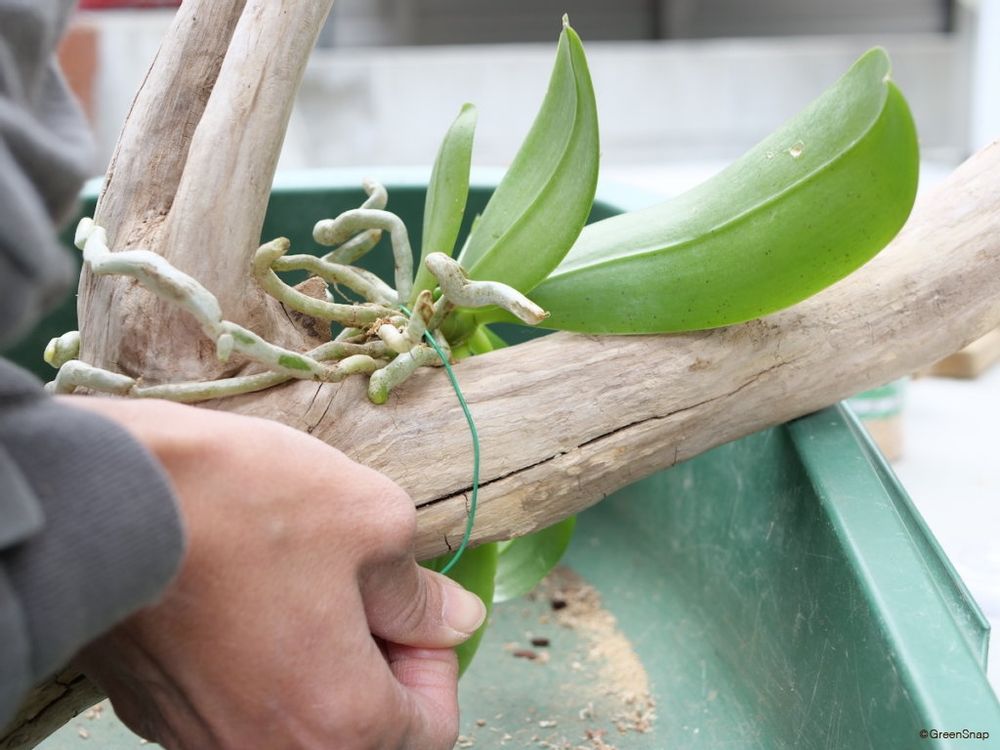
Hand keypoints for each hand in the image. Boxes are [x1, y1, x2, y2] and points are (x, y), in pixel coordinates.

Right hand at [62, 396, 484, 749]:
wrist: (107, 495)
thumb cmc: (245, 504)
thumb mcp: (373, 521)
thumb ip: (422, 593)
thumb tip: (454, 620)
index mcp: (341, 724)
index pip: (431, 729)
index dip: (434, 662)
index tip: (411, 606)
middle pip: (363, 733)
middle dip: (377, 664)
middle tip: (360, 588)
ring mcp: (204, 741)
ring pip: (297, 721)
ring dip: (318, 664)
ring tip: (299, 582)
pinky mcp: (157, 713)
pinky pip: (237, 706)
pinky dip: (259, 665)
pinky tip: (246, 595)